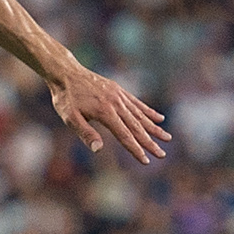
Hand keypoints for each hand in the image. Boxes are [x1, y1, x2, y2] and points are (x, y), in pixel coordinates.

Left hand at [48, 64, 170, 162]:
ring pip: (140, 115)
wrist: (66, 72)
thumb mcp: (69, 117)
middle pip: (137, 127)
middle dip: (150, 142)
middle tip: (162, 155)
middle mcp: (116, 103)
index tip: (146, 161)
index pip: (125, 135)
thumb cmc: (65, 98)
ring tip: (167, 138)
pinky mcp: (118, 90)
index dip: (135, 149)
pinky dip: (148, 111)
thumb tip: (98, 149)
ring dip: (154, 128)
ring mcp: (119, 96)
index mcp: (105, 112)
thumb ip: (85, 133)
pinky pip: (137, 103)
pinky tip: (159, 118)